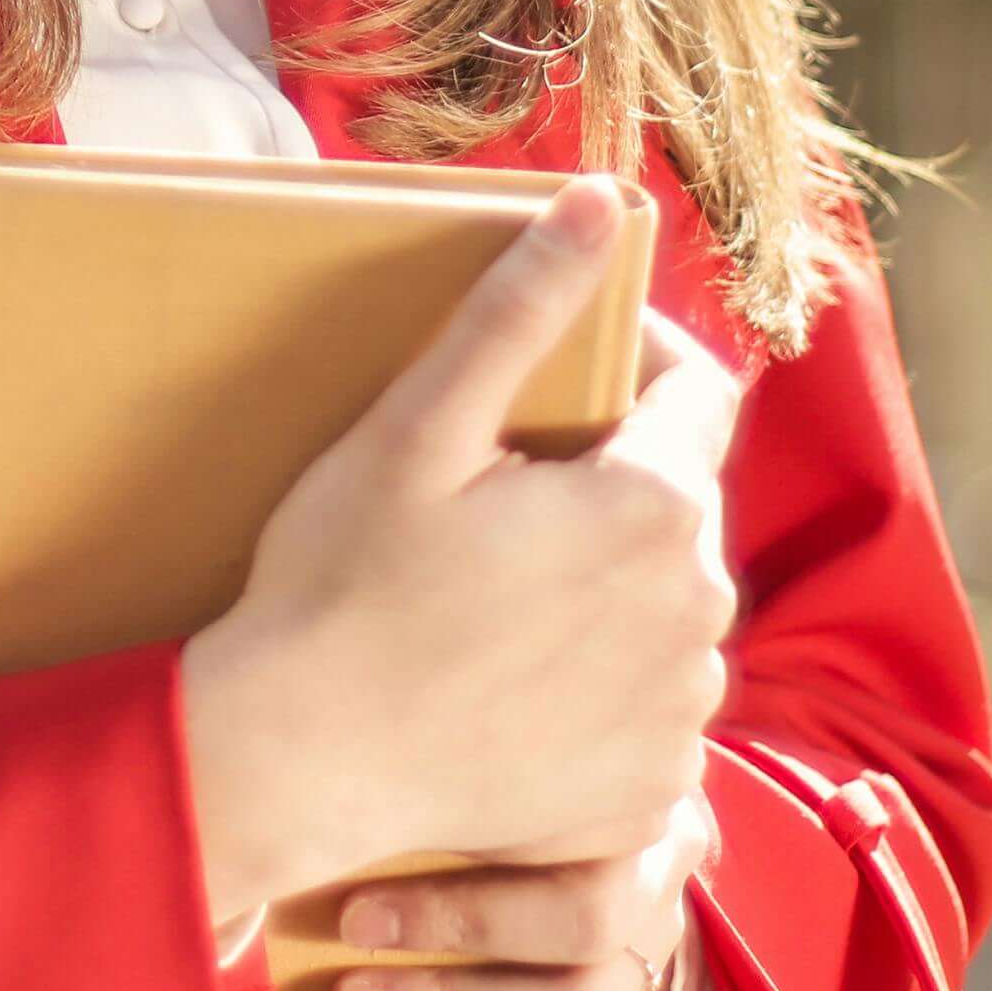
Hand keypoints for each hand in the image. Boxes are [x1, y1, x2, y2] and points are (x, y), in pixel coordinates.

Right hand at [176, 177, 735, 927]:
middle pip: (679, 504)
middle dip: (611, 481)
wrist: (292, 769)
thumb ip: (520, 311)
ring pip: (666, 606)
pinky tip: (512, 686)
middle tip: (497, 496)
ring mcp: (679, 710)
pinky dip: (600, 688)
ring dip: (610, 586)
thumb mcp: (416, 431)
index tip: (561, 377)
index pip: (699, 393)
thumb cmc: (338, 589)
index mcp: (654, 507)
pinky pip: (648, 707)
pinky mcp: (650, 790)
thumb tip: (597, 200)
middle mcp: (697, 611)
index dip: (637, 365)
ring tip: (501, 598)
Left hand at [326, 799, 714, 990]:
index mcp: (628, 797)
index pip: (580, 820)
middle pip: (586, 917)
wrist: (531, 833)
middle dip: (458, 927)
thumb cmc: (482, 790)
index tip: (364, 879)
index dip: (474, 848)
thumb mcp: (472, 770)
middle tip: (352, 929)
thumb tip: (329, 825)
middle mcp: (653, 880)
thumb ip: (434, 795)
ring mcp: (646, 963)